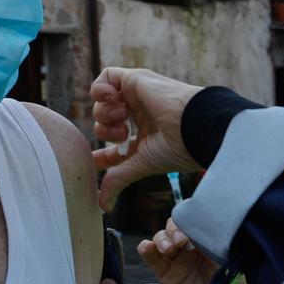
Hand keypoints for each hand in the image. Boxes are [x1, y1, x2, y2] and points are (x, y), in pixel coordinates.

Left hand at [90, 67, 204, 209]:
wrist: (191, 124)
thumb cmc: (174, 147)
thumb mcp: (140, 165)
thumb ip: (118, 181)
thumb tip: (103, 207)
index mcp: (144, 136)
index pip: (114, 145)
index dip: (101, 154)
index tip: (92, 162)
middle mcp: (139, 116)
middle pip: (104, 124)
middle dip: (106, 132)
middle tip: (123, 134)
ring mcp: (136, 98)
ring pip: (102, 103)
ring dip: (106, 114)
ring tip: (123, 117)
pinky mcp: (135, 80)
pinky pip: (107, 76)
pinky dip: (100, 88)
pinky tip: (111, 99)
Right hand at [137, 221, 256, 283]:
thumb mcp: (231, 259)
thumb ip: (217, 241)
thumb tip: (207, 221)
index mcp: (208, 239)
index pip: (192, 220)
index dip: (187, 219)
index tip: (190, 228)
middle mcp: (192, 248)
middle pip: (174, 227)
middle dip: (173, 230)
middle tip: (180, 241)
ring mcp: (179, 261)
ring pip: (161, 240)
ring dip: (161, 239)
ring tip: (168, 249)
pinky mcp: (168, 277)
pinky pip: (153, 260)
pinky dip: (147, 250)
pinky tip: (146, 247)